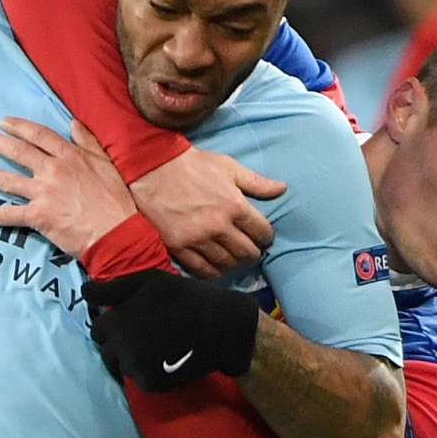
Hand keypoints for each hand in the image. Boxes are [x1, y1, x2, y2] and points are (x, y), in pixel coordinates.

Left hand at [0, 116, 134, 258]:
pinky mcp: (38, 216)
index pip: (39, 135)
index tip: (4, 123)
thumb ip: (89, 142)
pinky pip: (9, 214)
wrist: (116, 231)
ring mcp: (43, 193)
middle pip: (18, 152)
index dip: (19, 127)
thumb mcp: (107, 164)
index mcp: (70, 156)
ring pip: (8, 180)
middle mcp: (53, 170)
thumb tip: (74, 123)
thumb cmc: (116, 200)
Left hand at [82, 268, 260, 391]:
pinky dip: (150, 373)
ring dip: (133, 360)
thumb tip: (84, 293)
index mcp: (116, 321)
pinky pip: (140, 381)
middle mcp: (120, 347)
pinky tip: (166, 360)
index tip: (131, 323)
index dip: (113, 327)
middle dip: (120, 346)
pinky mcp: (150, 384)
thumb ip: (112, 288)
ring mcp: (134, 368)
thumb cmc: (184, 297)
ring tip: (157, 348)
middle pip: (107, 352)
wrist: (220, 326)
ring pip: (123, 367)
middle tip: (146, 338)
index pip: (97, 330)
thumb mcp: (148, 281)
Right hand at [133, 146, 285, 277]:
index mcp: (235, 206)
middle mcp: (219, 226)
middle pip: (246, 252)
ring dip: (235, 263)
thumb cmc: (194, 165)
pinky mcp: (179, 247)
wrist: (154, 169)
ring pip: (226, 263)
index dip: (266, 236)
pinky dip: (213, 272)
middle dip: (253, 252)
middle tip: (252, 250)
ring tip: (235, 259)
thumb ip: (256, 182)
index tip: (264, 237)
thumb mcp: (228, 167)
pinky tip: (217, 268)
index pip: (261, 232)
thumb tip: (282, 188)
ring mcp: (198, 239)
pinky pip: (202, 269)